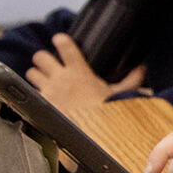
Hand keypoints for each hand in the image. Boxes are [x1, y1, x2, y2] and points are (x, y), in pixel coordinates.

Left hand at [27, 35, 143, 113]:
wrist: (91, 132)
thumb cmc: (105, 113)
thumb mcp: (120, 94)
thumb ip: (131, 80)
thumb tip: (142, 69)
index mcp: (79, 71)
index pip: (66, 46)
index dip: (61, 40)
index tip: (60, 39)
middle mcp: (60, 77)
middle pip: (41, 57)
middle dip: (43, 59)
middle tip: (48, 64)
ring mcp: (49, 90)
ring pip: (32, 72)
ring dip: (36, 74)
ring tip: (42, 78)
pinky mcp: (41, 103)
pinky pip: (30, 92)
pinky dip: (34, 92)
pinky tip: (40, 95)